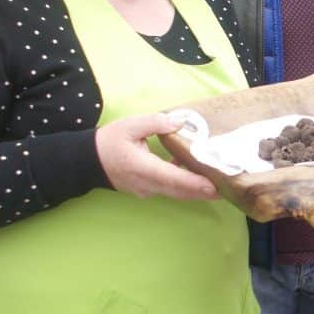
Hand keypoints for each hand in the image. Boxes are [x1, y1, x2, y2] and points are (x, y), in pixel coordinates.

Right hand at [96, 113, 217, 200]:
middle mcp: (147, 184)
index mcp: (144, 169)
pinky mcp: (146, 190)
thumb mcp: (131, 125)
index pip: (174, 179)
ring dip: (195, 189)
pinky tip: (194, 173)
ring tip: (217, 183)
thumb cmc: (109, 141)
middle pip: (180, 191)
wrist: (87, 160)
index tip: (214, 186)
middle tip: (226, 188)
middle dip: (203, 191)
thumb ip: (157, 123)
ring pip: (175, 192)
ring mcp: (146, 190)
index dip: (195, 184)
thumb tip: (181, 121)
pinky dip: (183, 185)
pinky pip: (168, 189)